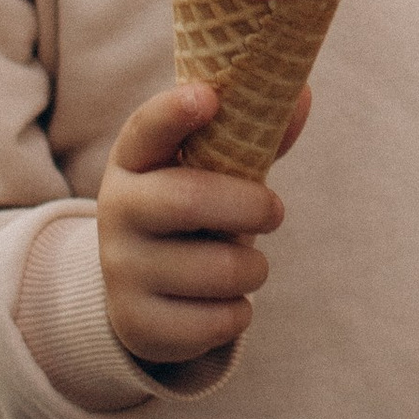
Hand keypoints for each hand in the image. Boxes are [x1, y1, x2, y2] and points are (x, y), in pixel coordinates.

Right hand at [97, 79, 296, 374]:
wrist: (141, 293)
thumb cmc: (191, 214)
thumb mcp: (211, 173)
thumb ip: (252, 137)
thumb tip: (303, 95)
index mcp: (134, 161)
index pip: (147, 128)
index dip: (174, 112)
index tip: (209, 98)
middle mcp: (116, 211)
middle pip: (190, 200)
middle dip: (250, 206)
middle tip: (276, 211)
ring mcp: (121, 270)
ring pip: (219, 269)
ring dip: (254, 267)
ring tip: (246, 265)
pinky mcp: (137, 323)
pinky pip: (217, 321)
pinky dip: (237, 312)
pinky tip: (221, 304)